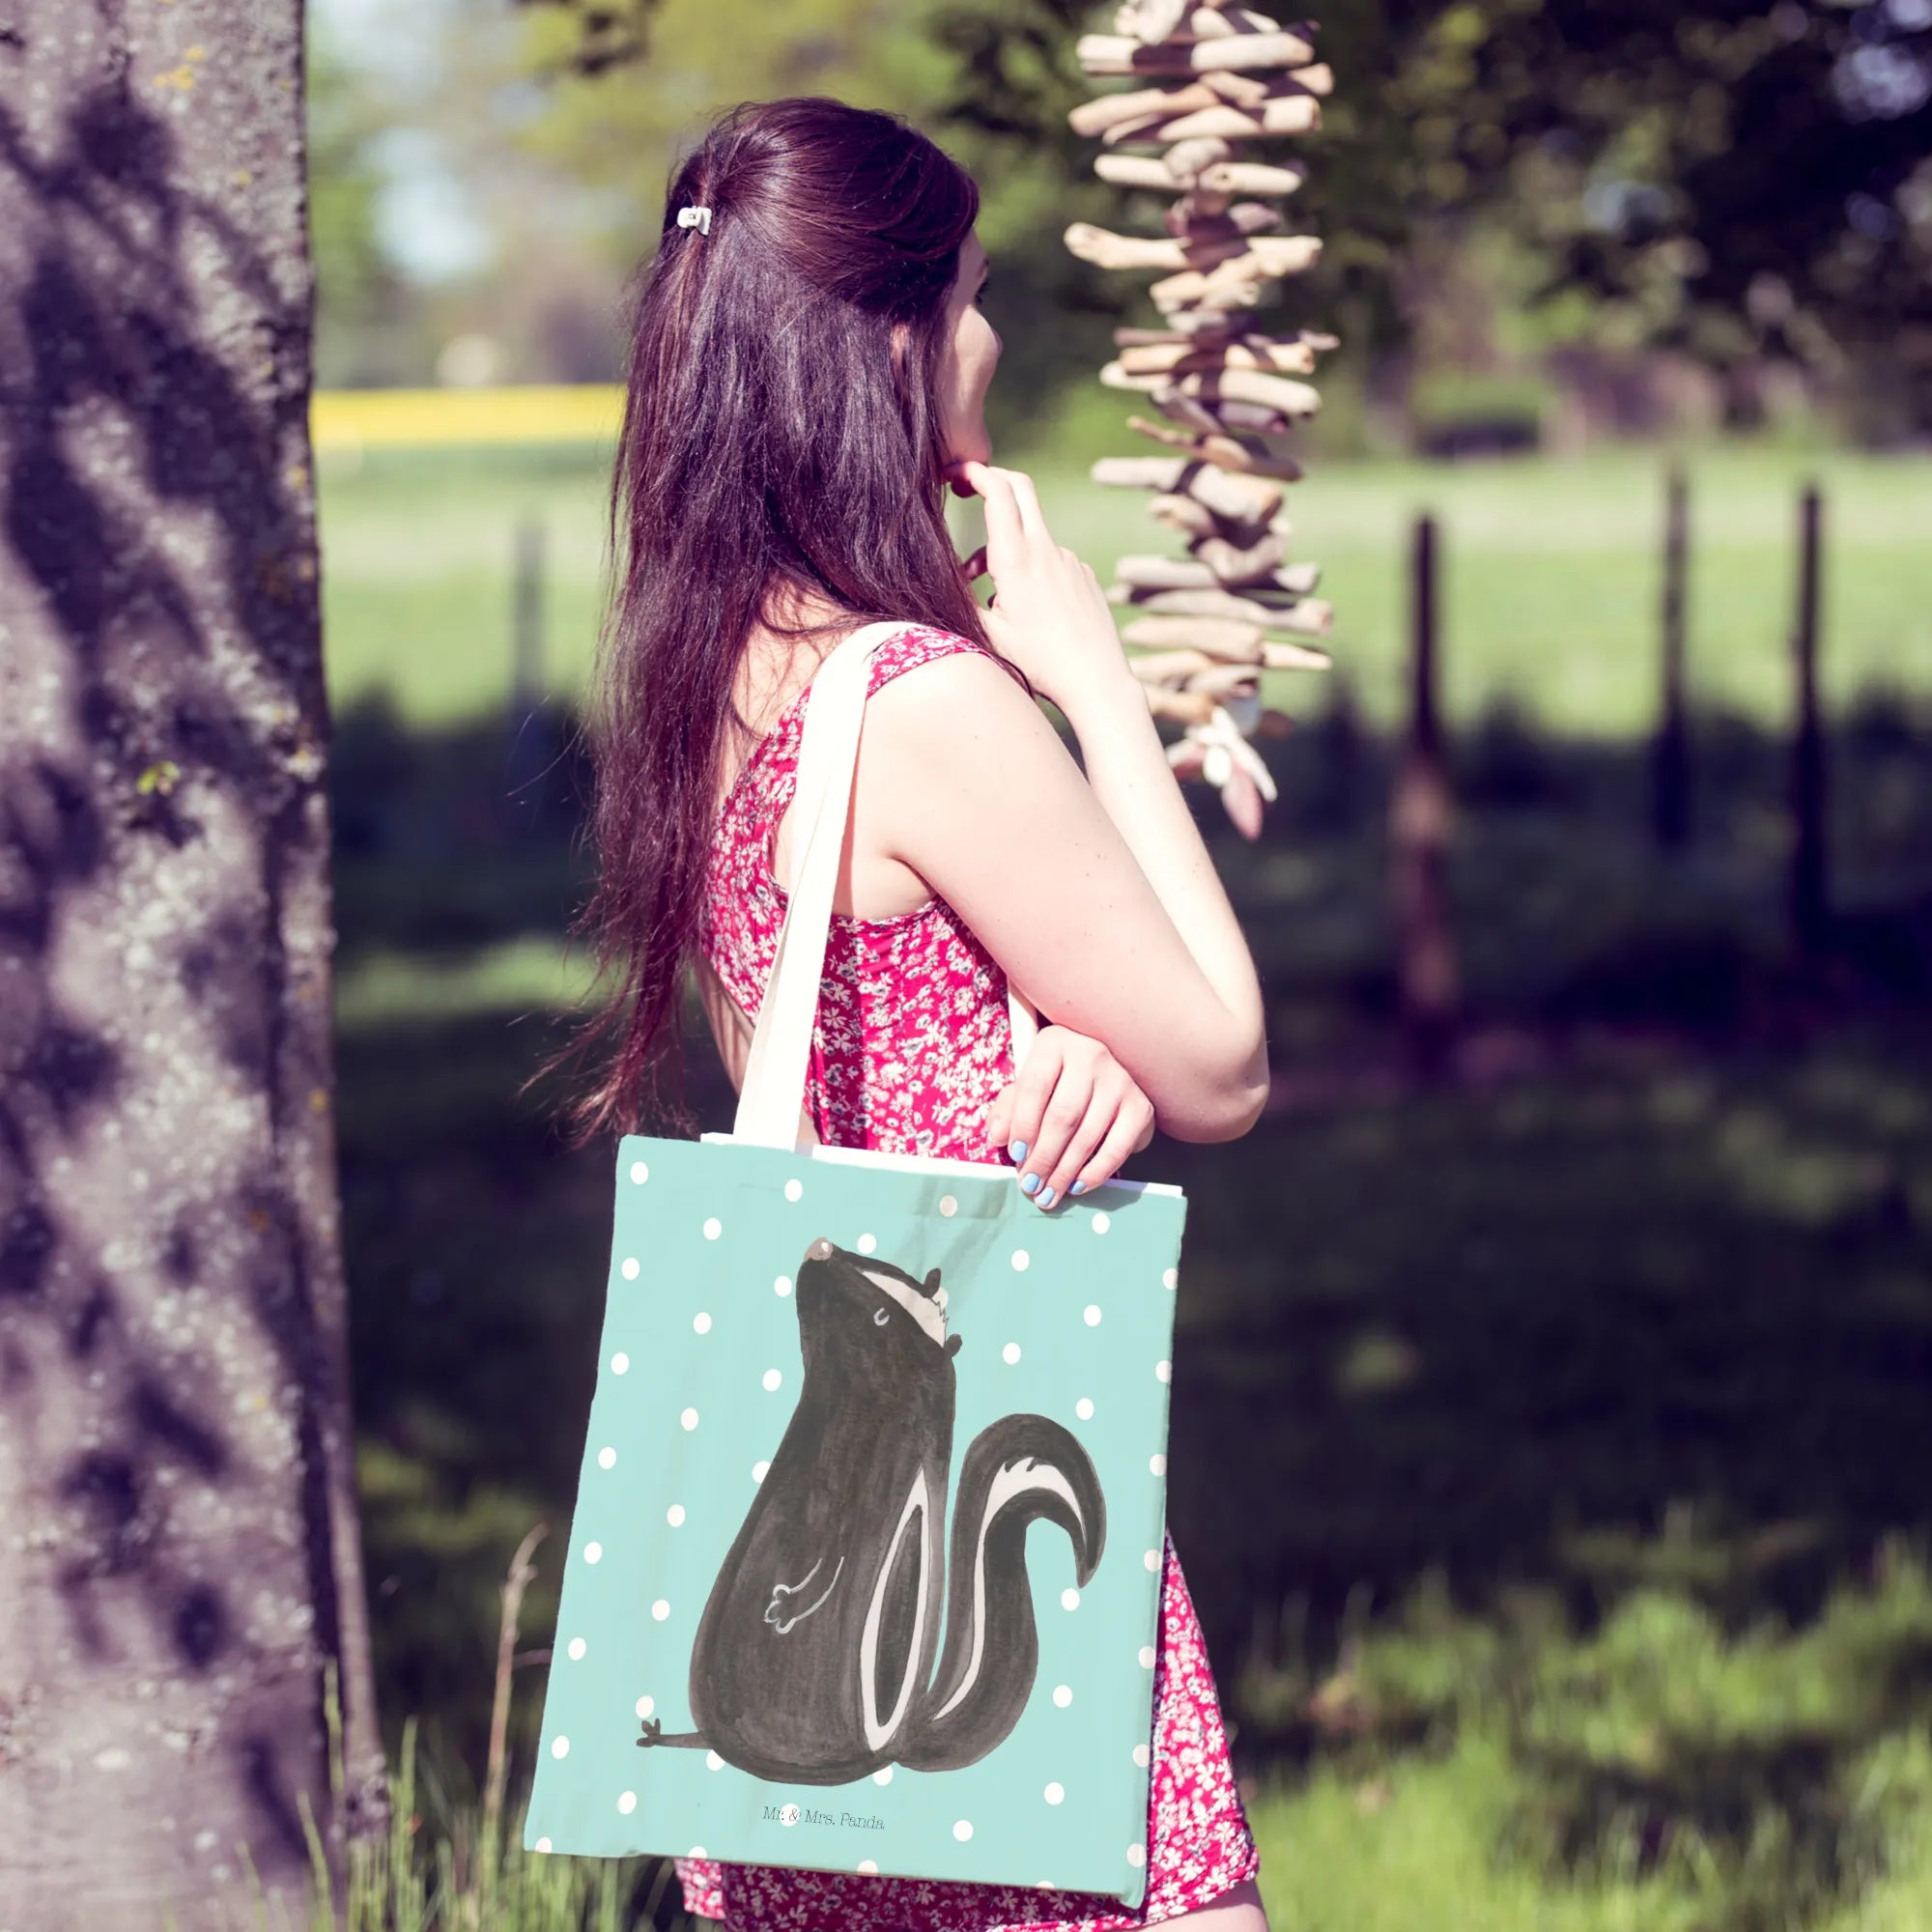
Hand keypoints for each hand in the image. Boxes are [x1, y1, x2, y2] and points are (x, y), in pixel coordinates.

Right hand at [943, 458, 1131, 718]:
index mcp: (1017, 560)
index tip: (956, 472)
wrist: (1097, 680)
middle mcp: (1046, 550)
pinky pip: (1050, 559)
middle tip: (969, 487)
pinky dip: (1030, 569)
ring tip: (991, 593)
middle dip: (992, 480)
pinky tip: (1029, 608)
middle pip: (1020, 488)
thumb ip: (962, 600)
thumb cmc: (1040, 663)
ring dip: (1005, 548)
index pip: (998, 492)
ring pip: (1030, 534)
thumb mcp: (989, 635)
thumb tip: (942, 581)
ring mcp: (1070, 559)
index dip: (975, 473)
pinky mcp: (1084, 573)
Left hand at [985, 1026, 1156, 1209]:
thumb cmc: (1057, 1083)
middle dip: (1043, 1157)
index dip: (1022, 1124)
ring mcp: (1120, 1080)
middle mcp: (1091, 1055)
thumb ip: (1008, 1109)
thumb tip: (997, 1137)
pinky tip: (1077, 1186)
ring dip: (1064, 1172)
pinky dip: (1096, 1172)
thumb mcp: (1027, 1087)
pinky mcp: (1140, 1106)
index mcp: (1055, 1043)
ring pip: (1087, 1135)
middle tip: (1029, 1185)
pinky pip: (1117, 1148)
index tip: (1015, 1155)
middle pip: (1063, 1115)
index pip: (1034, 1086)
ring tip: (1048, 1194)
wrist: (1106, 1077)